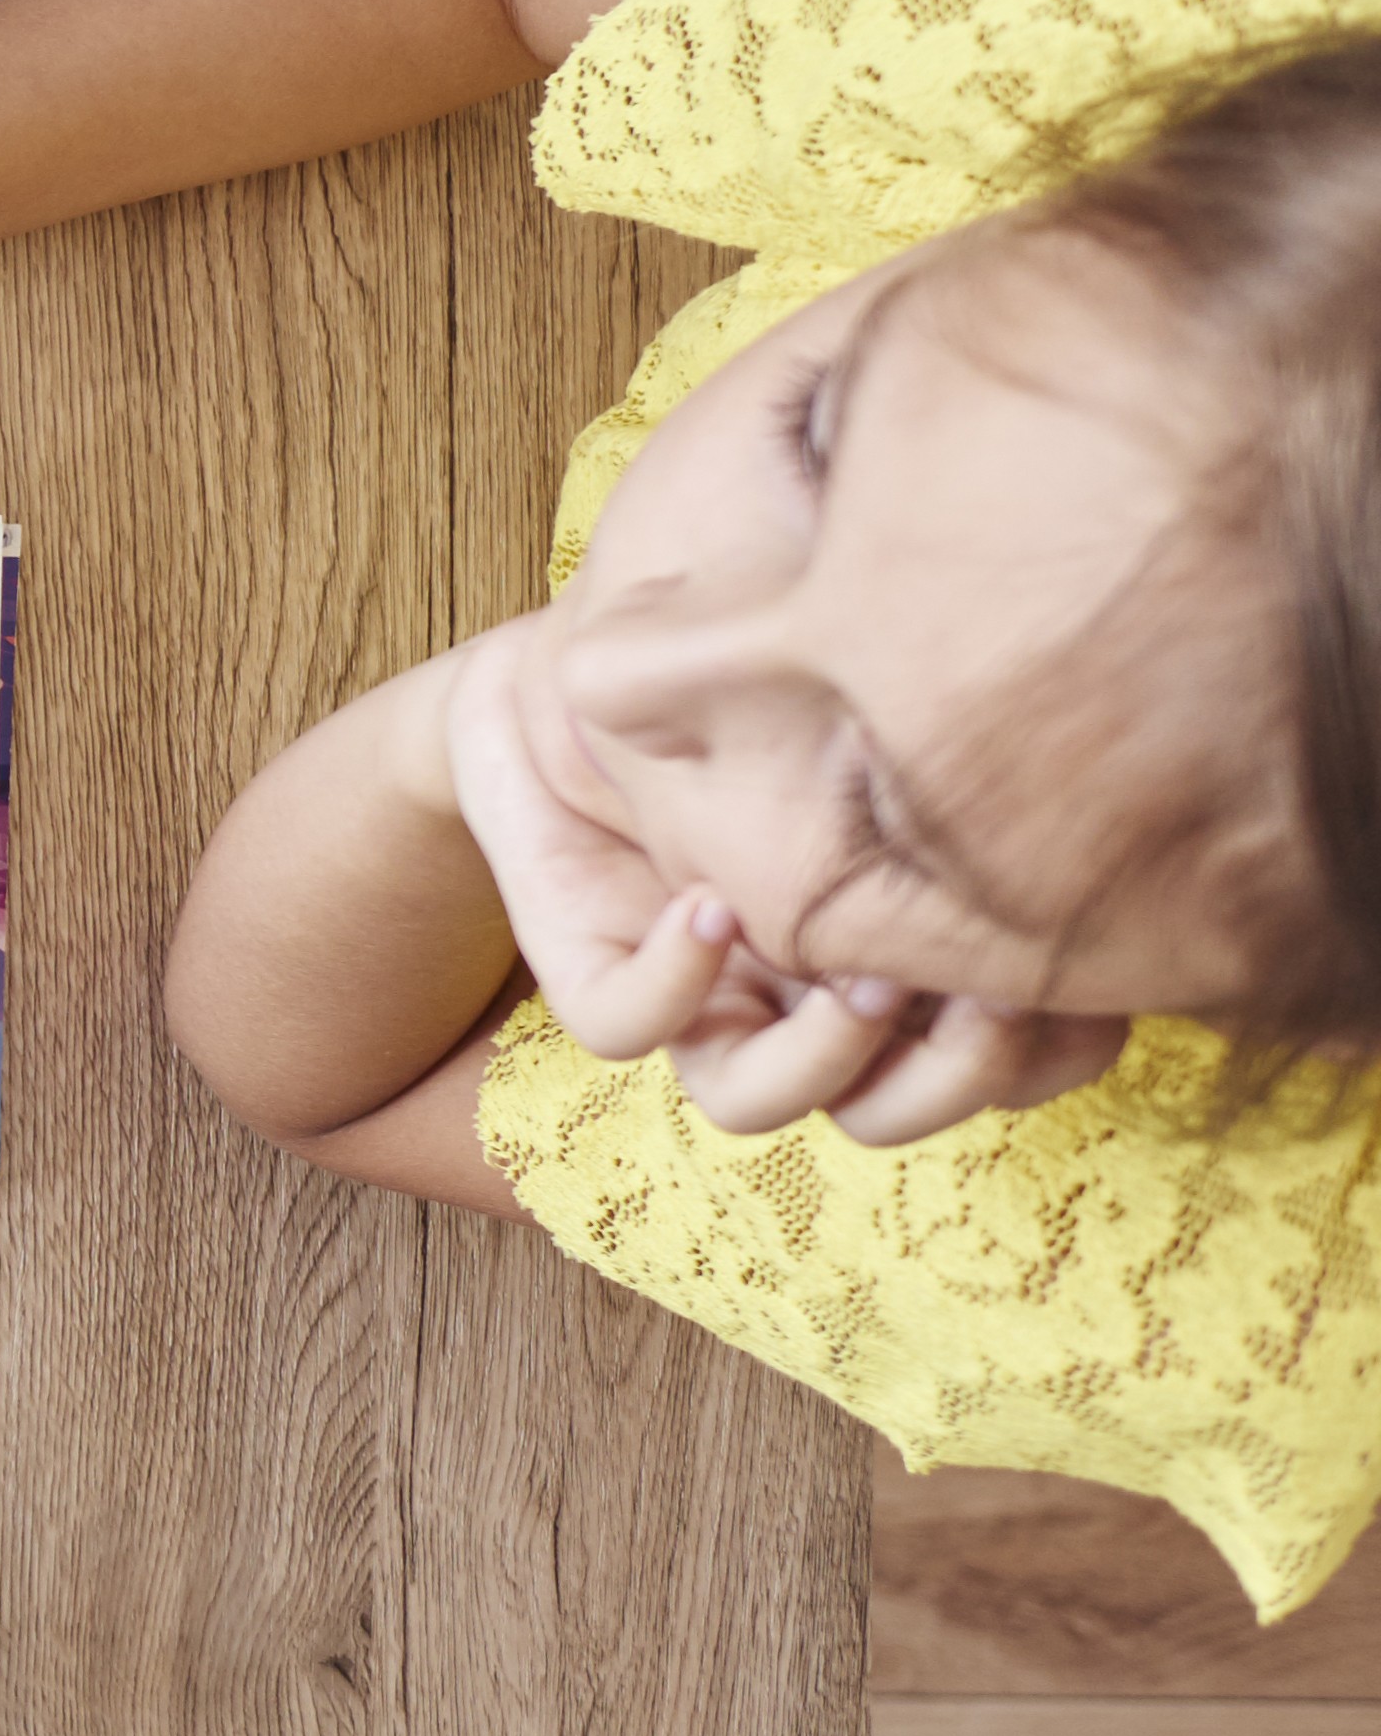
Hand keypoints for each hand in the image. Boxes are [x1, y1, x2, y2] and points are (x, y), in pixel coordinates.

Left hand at [431, 618, 1123, 1144]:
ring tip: (854, 972)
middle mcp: (805, 986)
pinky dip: (671, 982)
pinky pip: (619, 1024)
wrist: (619, 621)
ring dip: (822, 1059)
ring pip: (750, 1105)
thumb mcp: (929, 687)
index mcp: (913, 947)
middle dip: (956, 1076)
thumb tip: (1148, 750)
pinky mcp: (588, 953)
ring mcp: (697, 982)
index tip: (1090, 965)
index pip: (1018, 1060)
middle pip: (887, 1114)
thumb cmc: (791, 641)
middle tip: (986, 991)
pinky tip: (711, 905)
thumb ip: (1020, 757)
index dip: (1068, 1042)